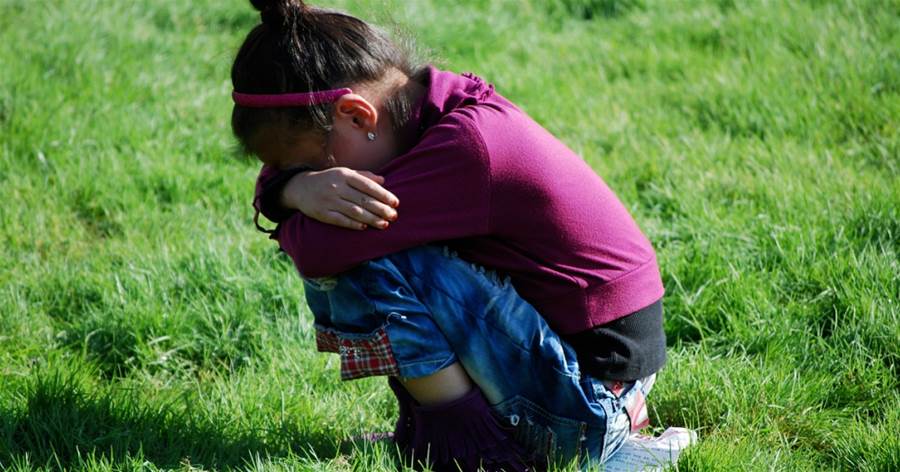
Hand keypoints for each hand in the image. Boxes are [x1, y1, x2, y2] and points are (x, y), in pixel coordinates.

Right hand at [281, 167, 399, 229]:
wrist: (300, 187)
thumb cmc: (328, 180)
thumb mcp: (345, 173)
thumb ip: (364, 176)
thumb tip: (383, 181)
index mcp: (344, 175)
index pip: (368, 185)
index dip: (383, 195)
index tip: (396, 203)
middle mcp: (337, 187)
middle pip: (363, 199)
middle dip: (381, 209)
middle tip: (394, 216)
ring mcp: (329, 200)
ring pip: (354, 211)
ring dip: (371, 219)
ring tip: (385, 224)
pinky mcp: (322, 213)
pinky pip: (340, 219)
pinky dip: (353, 224)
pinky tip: (364, 227)